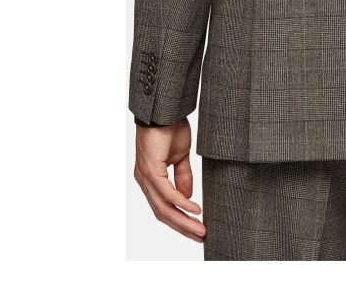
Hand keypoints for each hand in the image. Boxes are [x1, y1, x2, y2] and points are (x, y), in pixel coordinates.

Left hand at [133, 117, 206, 241]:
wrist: (163, 109)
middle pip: (163, 213)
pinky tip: (194, 209)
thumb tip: (187, 198)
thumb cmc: (169, 127)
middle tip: (200, 237)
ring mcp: (146, 177)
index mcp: (151, 178)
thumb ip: (183, 176)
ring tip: (200, 229)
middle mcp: (145, 181)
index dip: (179, 221)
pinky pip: (166, 193)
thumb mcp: (180, 155)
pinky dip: (181, 203)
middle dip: (182, 227)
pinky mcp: (151, 170)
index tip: (195, 230)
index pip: (163, 207)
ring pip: (164, 208)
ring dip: (183, 221)